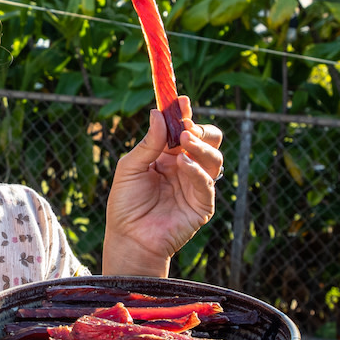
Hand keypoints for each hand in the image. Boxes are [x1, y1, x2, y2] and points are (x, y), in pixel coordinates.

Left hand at [103, 96, 223, 275]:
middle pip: (207, 139)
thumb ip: (148, 143)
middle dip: (200, 130)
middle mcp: (185, 167)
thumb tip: (157, 113)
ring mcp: (196, 185)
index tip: (181, 101)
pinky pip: (208, 183)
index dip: (183, 115)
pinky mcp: (202, 204)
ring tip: (185, 141)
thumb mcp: (130, 168)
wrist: (129, 238)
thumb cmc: (125, 204)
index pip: (183, 129)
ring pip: (214, 157)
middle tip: (186, 127)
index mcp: (167, 155)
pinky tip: (183, 164)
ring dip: (201, 146)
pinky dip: (198, 171)